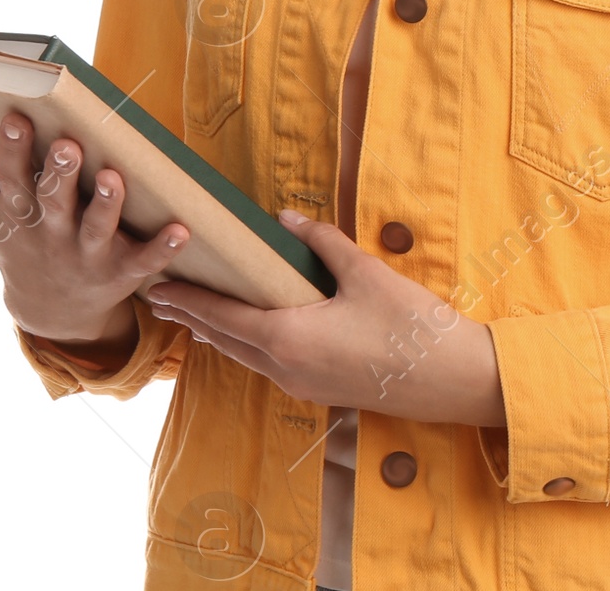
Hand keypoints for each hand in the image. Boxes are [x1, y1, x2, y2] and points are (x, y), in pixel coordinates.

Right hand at [0, 107, 190, 346]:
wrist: (49, 310)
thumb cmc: (15, 235)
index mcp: (17, 213)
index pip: (11, 178)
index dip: (13, 150)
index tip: (17, 117)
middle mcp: (50, 233)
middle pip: (53, 202)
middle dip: (59, 174)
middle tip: (68, 144)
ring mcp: (85, 255)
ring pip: (96, 228)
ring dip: (106, 204)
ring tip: (115, 176)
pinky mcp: (120, 273)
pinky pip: (144, 260)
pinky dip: (163, 248)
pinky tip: (182, 229)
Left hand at [146, 209, 507, 427]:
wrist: (450, 380)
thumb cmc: (410, 326)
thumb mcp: (366, 273)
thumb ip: (322, 243)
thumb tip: (286, 219)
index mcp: (290, 338)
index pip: (224, 317)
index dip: (189, 300)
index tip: (158, 287)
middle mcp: (286, 368)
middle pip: (226, 341)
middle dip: (193, 318)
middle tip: (162, 298)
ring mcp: (302, 385)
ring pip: (246, 358)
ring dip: (218, 335)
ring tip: (195, 316)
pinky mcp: (320, 390)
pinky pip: (268, 366)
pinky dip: (246, 347)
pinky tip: (249, 336)